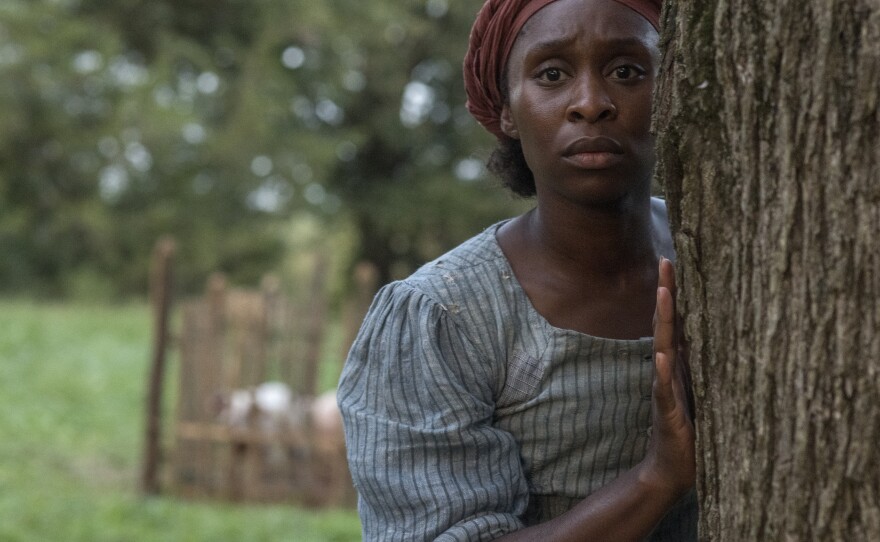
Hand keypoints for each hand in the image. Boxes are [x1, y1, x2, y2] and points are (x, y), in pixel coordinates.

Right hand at [642, 257, 694, 497]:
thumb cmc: (692, 431)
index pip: (677, 320)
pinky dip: (661, 371)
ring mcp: (664, 387)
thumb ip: (708, 366)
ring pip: (662, 346)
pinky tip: (660, 355)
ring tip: (663, 294)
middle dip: (666, 292)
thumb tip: (729, 338)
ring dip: (662, 320)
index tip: (676, 261)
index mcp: (680, 363)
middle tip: (666, 261)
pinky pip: (663, 387)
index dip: (676, 292)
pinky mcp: (666, 410)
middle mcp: (668, 369)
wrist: (671, 467)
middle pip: (665, 323)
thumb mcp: (706, 392)